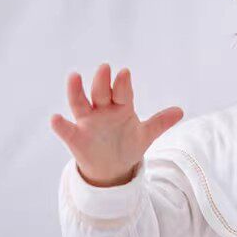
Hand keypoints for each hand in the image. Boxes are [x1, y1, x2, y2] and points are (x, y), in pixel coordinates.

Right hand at [50, 63, 183, 186]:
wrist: (112, 168)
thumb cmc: (127, 144)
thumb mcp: (145, 135)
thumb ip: (160, 122)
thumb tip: (180, 111)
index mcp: (120, 107)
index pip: (122, 93)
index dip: (123, 84)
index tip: (125, 73)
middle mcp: (101, 110)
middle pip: (101, 93)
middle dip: (102, 82)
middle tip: (105, 68)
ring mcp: (87, 122)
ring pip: (80, 104)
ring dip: (76, 91)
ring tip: (74, 77)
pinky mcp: (76, 138)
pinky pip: (66, 130)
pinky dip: (60, 125)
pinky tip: (56, 119)